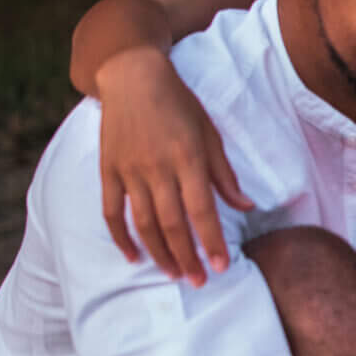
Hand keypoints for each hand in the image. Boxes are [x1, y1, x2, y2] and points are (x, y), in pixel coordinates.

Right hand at [95, 47, 251, 284]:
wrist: (131, 74)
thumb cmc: (179, 103)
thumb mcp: (209, 132)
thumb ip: (224, 174)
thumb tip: (246, 207)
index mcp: (187, 158)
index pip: (202, 210)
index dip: (212, 241)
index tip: (221, 266)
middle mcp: (157, 167)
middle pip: (172, 224)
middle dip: (187, 257)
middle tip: (199, 281)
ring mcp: (129, 170)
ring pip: (143, 223)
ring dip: (159, 253)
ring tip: (174, 274)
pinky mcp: (108, 169)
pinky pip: (111, 211)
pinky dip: (120, 236)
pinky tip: (133, 256)